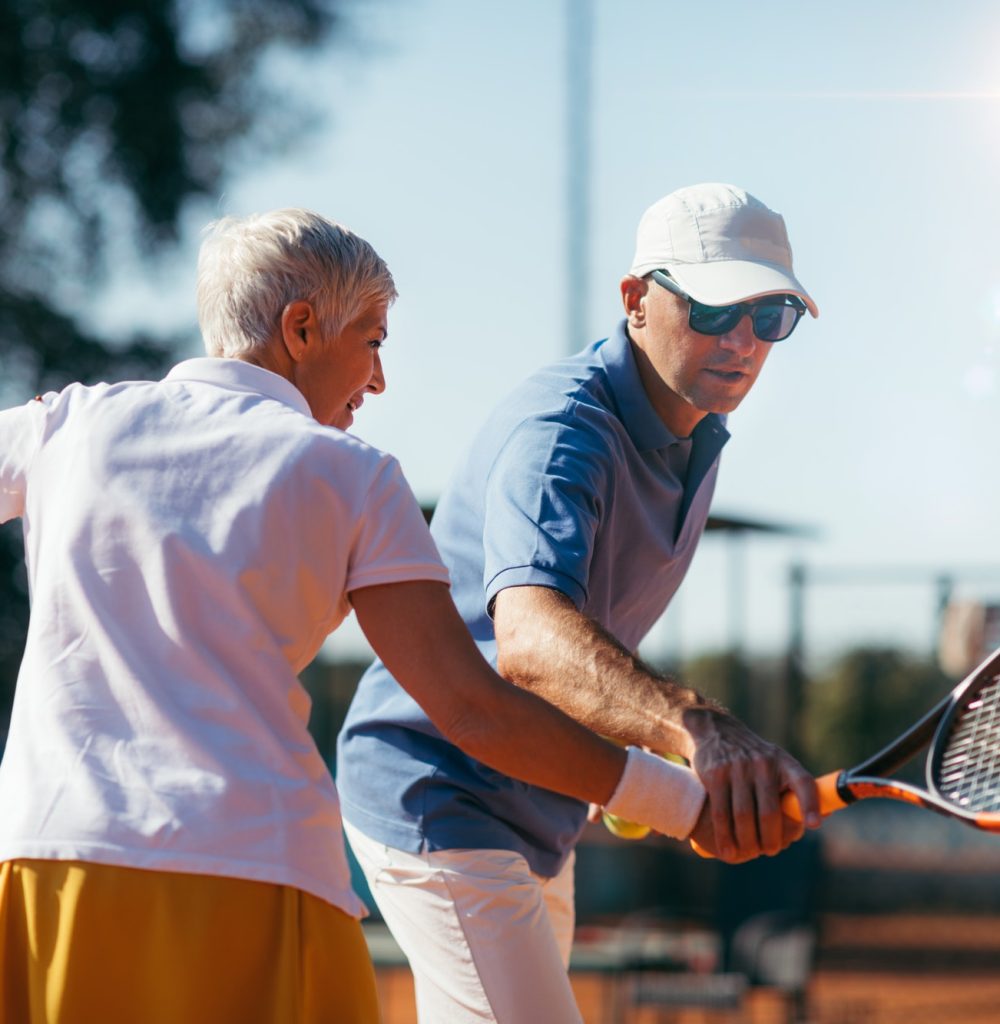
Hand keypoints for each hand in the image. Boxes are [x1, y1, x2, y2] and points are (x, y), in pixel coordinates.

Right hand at [683, 707, 819, 860]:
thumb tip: (825, 816)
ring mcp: (737, 768)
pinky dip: (725, 836)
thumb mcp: (778, 762)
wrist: (716, 731)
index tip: (813, 825)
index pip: (803, 782)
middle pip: (769, 812)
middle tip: (770, 850)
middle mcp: (763, 763)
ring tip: (750, 852)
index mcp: (784, 763)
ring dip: (748, 841)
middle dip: (771, 839)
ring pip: (743, 816)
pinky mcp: (715, 774)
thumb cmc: (755, 758)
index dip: (810, 804)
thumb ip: (796, 789)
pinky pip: (721, 812)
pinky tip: (729, 850)